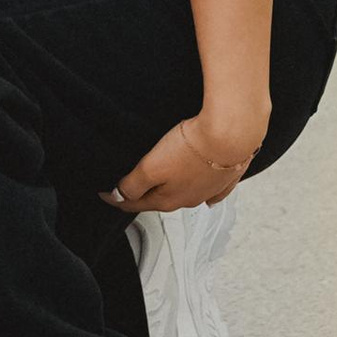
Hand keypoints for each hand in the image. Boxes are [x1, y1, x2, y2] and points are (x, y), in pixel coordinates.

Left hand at [106, 108, 264, 218]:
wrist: (232, 132)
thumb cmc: (192, 147)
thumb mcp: (151, 167)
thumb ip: (132, 185)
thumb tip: (119, 196)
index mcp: (168, 200)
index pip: (135, 204)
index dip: (116, 199)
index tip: (104, 194)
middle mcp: (190, 199)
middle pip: (161, 199)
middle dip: (145, 194)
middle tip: (131, 186)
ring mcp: (211, 189)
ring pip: (186, 192)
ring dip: (173, 188)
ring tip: (164, 180)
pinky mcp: (227, 176)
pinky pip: (212, 186)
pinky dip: (203, 185)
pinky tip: (201, 182)